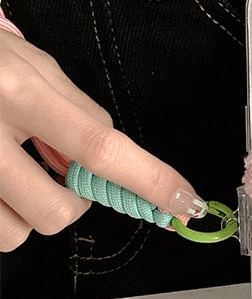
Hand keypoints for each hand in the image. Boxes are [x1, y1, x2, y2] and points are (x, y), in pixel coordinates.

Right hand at [0, 30, 203, 250]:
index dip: (151, 181)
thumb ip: (78, 113)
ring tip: (9, 170)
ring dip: (27, 211)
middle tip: (54, 167)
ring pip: (16, 234)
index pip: (100, 147)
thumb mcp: (33, 65)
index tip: (186, 203)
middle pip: (58, 210)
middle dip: (72, 199)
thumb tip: (115, 161)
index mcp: (17, 90)